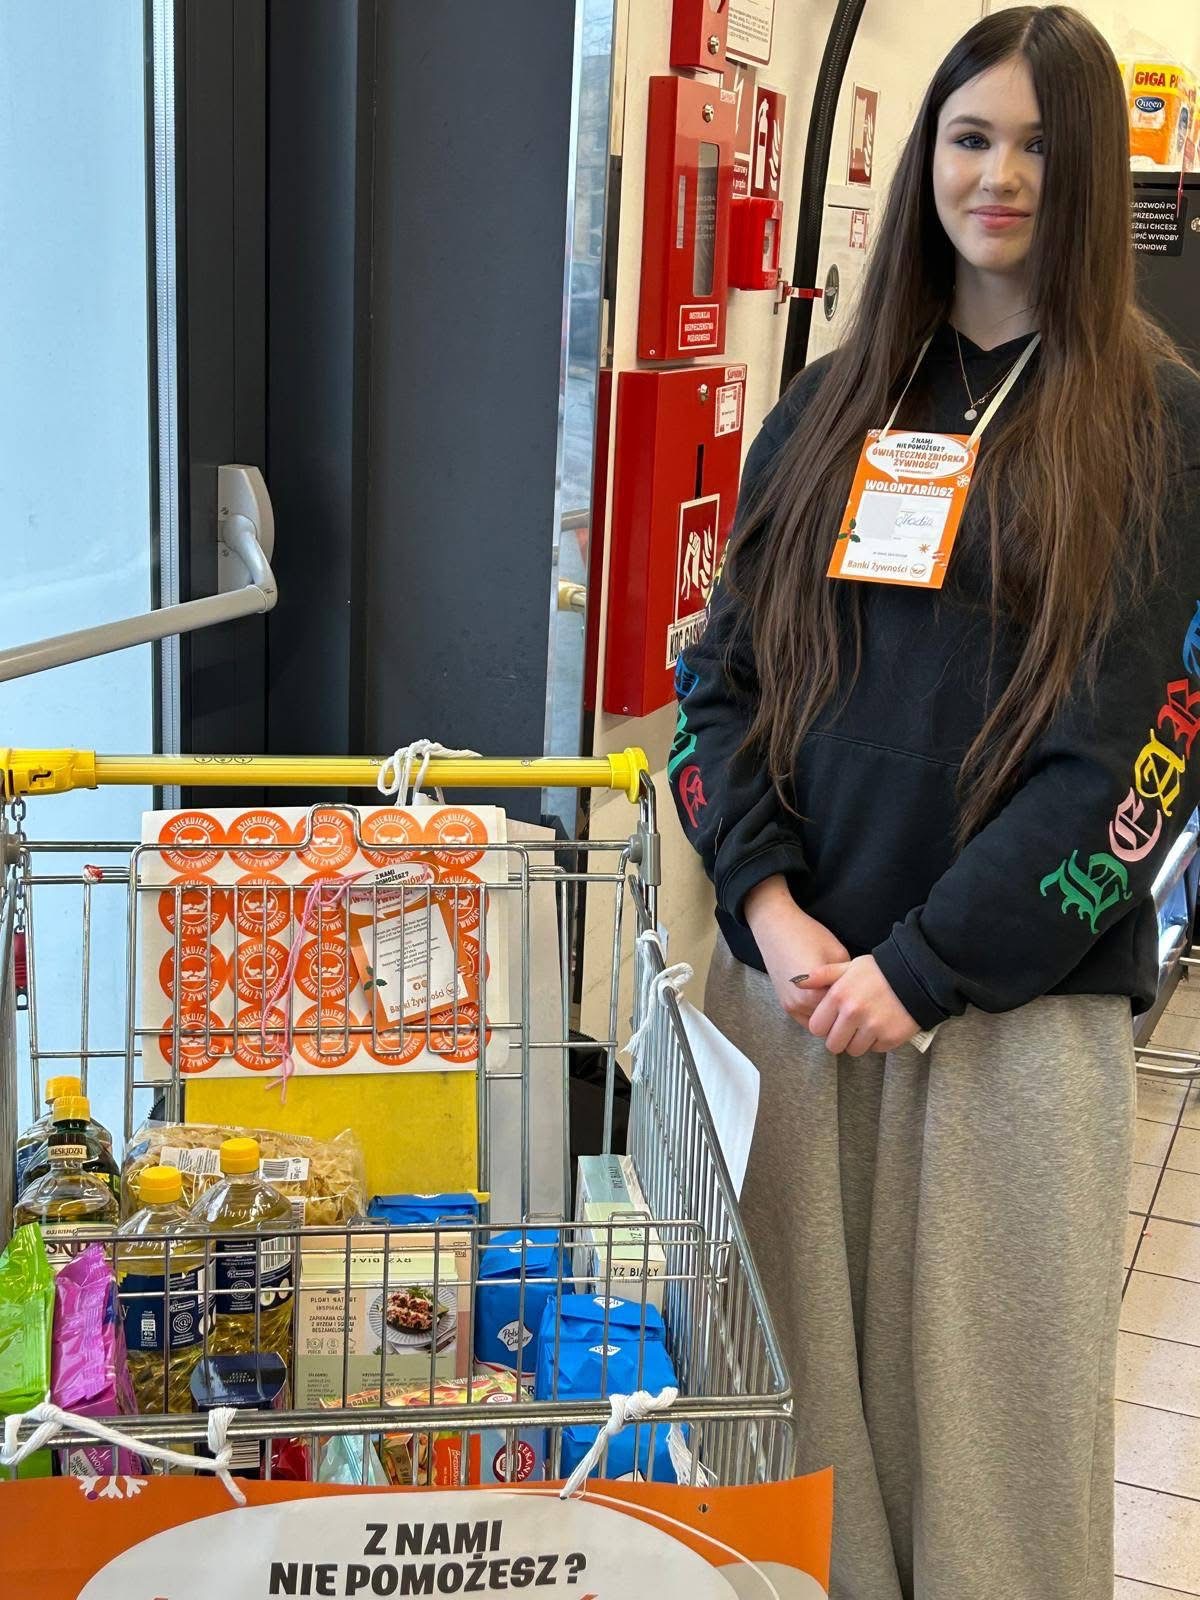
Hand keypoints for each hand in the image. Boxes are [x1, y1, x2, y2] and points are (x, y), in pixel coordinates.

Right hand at [744, 877, 850, 1023]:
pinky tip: (826, 999)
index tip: (865, 1000)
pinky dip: (818, 1014)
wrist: (776, 927)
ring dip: (830, 1016)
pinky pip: (807, 1019)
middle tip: (855, 1002)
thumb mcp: (838, 954)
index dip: (856, 1006)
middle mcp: (800, 1004)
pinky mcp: (785, 1003)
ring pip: (819, 1024)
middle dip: (843, 1014)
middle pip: (832, 1022)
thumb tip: (859, 993)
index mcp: (815, 994)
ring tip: (840, 1000)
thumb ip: (848, 979)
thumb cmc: (807, 936)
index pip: (845, 1013)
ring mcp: (790, 1006)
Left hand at [804, 954, 919, 1055]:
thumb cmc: (879, 970)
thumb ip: (823, 975)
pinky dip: (877, 1042)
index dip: (823, 1026)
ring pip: (854, 1050)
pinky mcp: (890, 1037)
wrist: (918, 975)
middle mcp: (853, 1012)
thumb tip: (798, 982)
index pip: (816, 1027)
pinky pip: (876, 1049)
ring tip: (866, 1026)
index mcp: (839, 996)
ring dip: (858, 1042)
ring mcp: (872, 1027)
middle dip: (839, 1039)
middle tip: (848, 1028)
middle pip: (833, 1045)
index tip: (832, 1021)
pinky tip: (882, 1026)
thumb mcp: (849, 966)